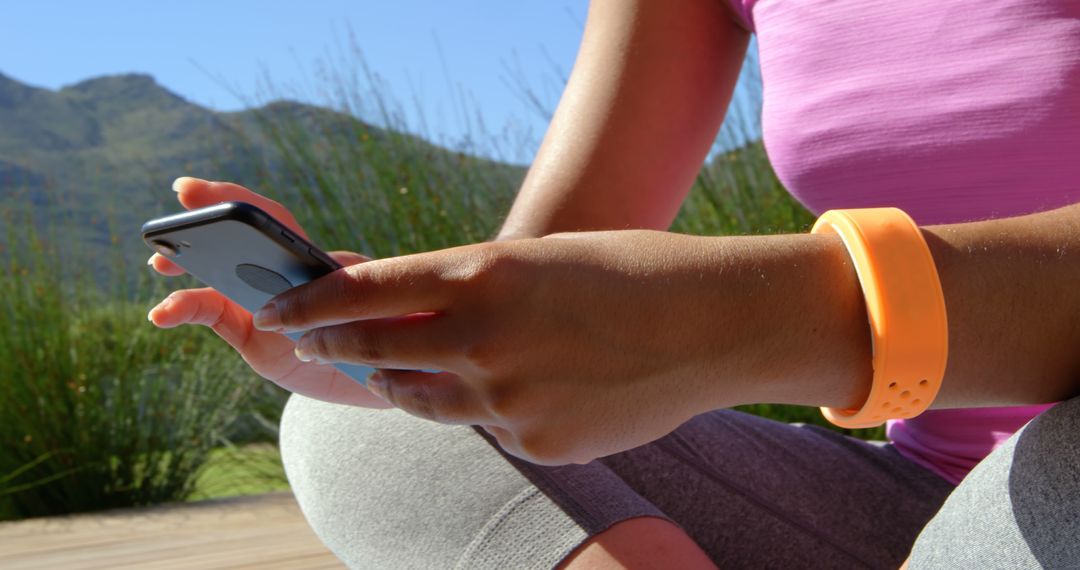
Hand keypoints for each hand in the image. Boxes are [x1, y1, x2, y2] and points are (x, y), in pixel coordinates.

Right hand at [148, 177, 388, 408]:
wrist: (375, 376)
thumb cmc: (380, 330)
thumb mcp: (373, 303)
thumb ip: (349, 285)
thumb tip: (332, 269)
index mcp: (308, 256)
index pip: (270, 220)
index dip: (234, 200)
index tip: (195, 189)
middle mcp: (277, 273)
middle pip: (234, 241)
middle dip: (202, 224)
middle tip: (173, 213)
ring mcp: (259, 302)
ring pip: (215, 278)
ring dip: (186, 268)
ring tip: (159, 264)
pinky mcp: (247, 334)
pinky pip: (210, 316)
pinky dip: (183, 310)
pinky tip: (160, 314)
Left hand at [250, 230, 758, 463]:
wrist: (716, 325)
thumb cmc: (631, 272)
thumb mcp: (539, 262)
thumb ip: (470, 290)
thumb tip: (412, 321)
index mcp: (485, 273)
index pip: (366, 291)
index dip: (312, 301)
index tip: (280, 307)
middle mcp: (485, 339)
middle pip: (376, 349)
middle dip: (335, 346)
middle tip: (312, 343)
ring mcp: (510, 400)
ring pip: (422, 400)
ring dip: (400, 384)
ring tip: (391, 374)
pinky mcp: (537, 442)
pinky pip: (486, 427)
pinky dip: (483, 407)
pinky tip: (513, 388)